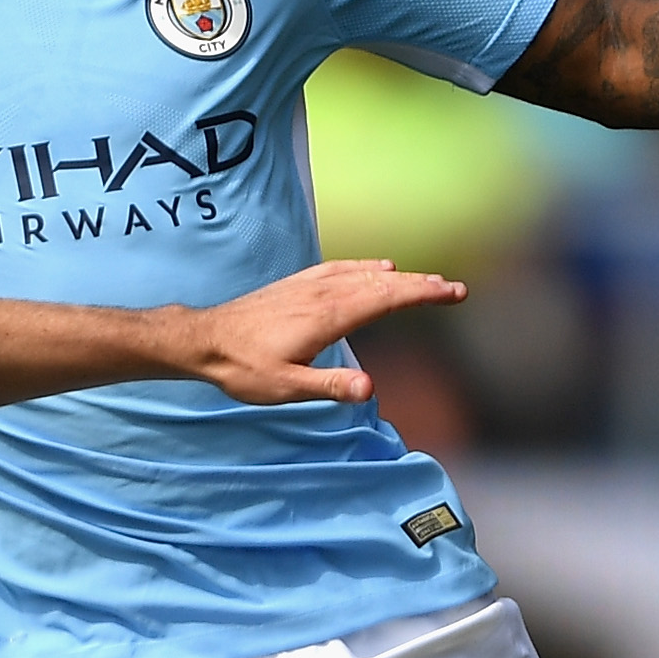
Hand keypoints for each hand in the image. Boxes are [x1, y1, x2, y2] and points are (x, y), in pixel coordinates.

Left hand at [189, 259, 466, 403]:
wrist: (203, 341)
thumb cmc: (243, 368)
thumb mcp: (286, 388)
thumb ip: (329, 387)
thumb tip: (371, 389)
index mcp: (328, 316)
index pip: (387, 299)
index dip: (422, 294)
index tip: (453, 292)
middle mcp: (323, 294)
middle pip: (383, 284)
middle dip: (421, 285)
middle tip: (455, 289)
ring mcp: (310, 286)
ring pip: (365, 275)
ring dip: (400, 277)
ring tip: (427, 280)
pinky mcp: (298, 285)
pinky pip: (342, 269)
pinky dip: (367, 267)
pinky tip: (378, 267)